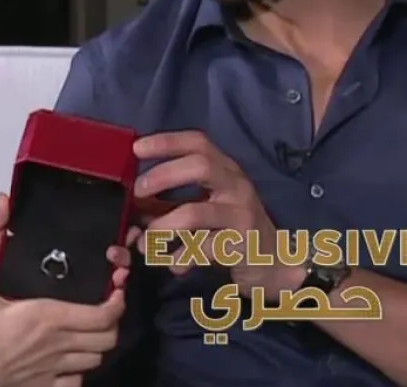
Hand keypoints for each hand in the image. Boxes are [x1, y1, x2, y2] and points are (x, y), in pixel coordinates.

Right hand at [0, 194, 136, 386]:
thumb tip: (1, 203)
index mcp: (50, 317)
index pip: (103, 315)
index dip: (118, 302)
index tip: (117, 290)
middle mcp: (59, 345)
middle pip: (108, 339)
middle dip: (113, 323)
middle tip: (104, 308)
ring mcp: (53, 370)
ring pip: (96, 361)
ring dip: (98, 346)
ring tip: (89, 331)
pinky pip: (75, 383)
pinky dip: (80, 372)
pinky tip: (70, 362)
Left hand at [133, 131, 303, 299]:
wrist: (274, 264)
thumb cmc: (232, 229)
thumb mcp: (207, 205)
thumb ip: (172, 200)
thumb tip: (132, 201)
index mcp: (226, 170)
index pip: (198, 142)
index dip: (167, 141)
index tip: (137, 148)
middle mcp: (236, 186)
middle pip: (200, 166)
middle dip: (163, 176)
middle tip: (139, 191)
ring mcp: (241, 214)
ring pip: (195, 213)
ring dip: (162, 227)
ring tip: (146, 242)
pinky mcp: (242, 245)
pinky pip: (202, 250)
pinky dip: (180, 259)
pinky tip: (174, 265)